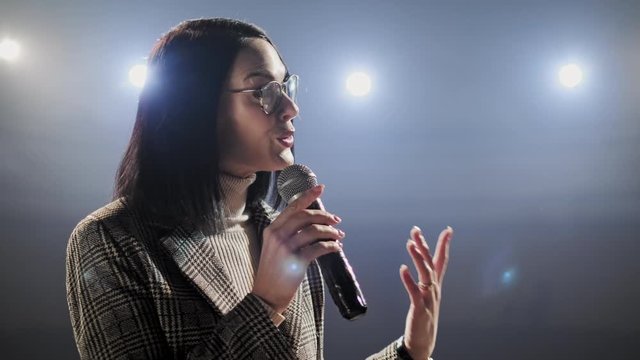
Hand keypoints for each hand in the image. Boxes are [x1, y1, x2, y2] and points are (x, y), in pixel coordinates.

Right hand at [252, 184, 344, 313]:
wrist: (266, 295)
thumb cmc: (274, 272)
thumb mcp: (275, 247)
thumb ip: (288, 234)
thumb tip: (313, 224)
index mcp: (272, 229)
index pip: (293, 207)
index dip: (308, 196)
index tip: (320, 188)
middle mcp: (277, 235)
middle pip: (305, 216)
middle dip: (324, 216)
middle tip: (336, 220)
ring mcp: (286, 248)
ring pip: (314, 230)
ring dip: (331, 232)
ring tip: (339, 236)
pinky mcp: (296, 261)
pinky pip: (319, 248)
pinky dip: (331, 246)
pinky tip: (336, 248)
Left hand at [400, 226, 452, 359]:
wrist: (424, 339)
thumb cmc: (425, 313)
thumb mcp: (428, 292)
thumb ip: (427, 275)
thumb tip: (424, 258)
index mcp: (436, 283)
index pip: (442, 260)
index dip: (444, 245)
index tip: (448, 230)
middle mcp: (434, 288)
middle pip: (431, 263)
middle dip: (424, 245)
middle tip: (415, 230)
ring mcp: (428, 298)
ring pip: (425, 274)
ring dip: (418, 258)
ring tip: (410, 243)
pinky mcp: (420, 308)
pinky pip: (414, 292)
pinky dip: (409, 280)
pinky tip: (403, 269)